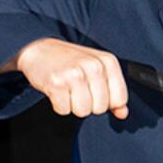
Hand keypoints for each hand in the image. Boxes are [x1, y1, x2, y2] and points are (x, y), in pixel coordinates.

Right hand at [3, 38, 128, 119]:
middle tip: (77, 89)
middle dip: (88, 104)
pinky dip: (59, 105)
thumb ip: (113, 91)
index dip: (106, 102)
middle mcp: (93, 66)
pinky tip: (57, 91)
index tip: (94, 92)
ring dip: (72, 105)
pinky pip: (64, 110)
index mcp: (107, 61)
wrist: (39, 48)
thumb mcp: (97, 70)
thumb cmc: (70, 61)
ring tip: (67, 90)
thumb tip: (122, 114)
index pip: (119, 99)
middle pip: (100, 108)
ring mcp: (75, 74)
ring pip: (82, 111)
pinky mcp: (56, 83)